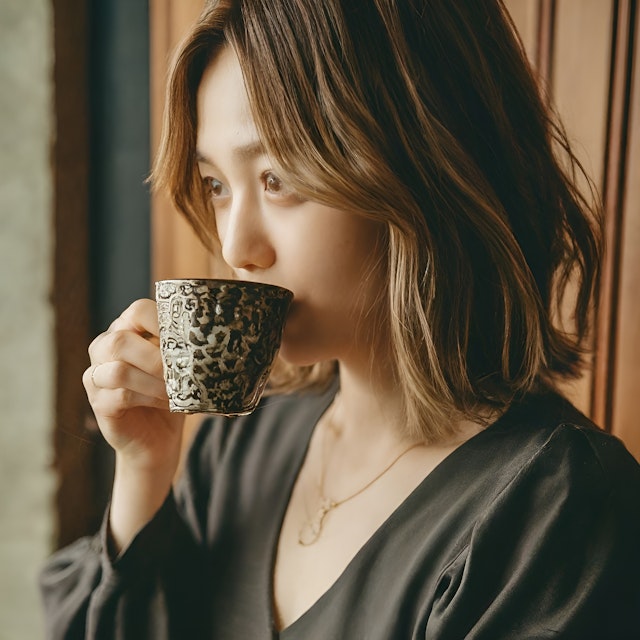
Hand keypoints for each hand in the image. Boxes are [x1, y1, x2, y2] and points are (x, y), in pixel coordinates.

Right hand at [84, 299, 185, 550]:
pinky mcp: (99, 403)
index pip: (137, 310)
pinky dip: (149, 398)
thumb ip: (188, 347)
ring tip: (177, 390)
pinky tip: (169, 403)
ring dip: (154, 381)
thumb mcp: (182, 365)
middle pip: (120, 339)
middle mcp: (104, 348)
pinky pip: (121, 395)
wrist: (157, 441)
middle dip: (156, 356)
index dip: (162, 321)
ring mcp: (96, 376)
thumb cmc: (173, 394)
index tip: (189, 338)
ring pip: (118, 369)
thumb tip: (224, 333)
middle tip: (182, 369)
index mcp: (127, 329)